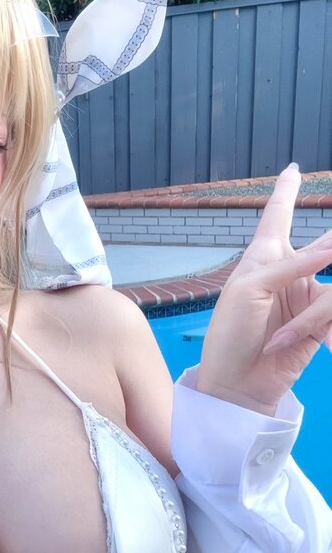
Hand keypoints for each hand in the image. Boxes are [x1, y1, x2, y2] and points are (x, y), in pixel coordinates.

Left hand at [196, 164, 331, 415]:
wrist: (237, 383)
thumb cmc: (231, 334)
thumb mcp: (250, 292)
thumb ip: (291, 266)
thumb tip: (329, 249)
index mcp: (263, 257)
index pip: (277, 217)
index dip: (285, 192)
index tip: (291, 170)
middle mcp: (288, 272)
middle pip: (323, 246)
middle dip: (326, 248)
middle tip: (326, 252)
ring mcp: (307, 297)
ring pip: (331, 289)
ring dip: (314, 315)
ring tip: (283, 335)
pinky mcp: (321, 324)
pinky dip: (322, 326)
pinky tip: (303, 342)